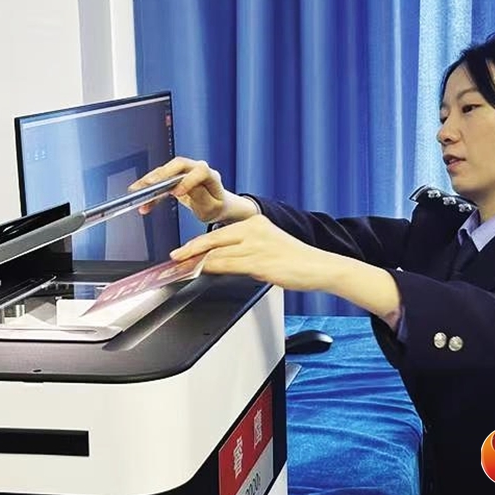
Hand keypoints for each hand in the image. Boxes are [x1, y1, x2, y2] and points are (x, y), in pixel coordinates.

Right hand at [129, 157, 237, 222]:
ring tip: (136, 193)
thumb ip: (202, 198)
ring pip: (165, 171)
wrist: (216, 206)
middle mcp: (197, 169)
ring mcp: (185, 172)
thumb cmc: (216, 207)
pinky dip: (150, 191)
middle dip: (161, 174)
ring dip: (149, 182)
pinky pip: (161, 181)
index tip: (177, 193)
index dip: (188, 180)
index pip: (200, 171)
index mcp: (211, 176)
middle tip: (148, 185)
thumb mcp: (213, 209)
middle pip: (178, 165)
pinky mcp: (174, 178)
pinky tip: (142, 202)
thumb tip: (186, 188)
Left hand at [170, 215, 328, 291]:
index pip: (219, 232)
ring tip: (182, 269)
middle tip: (174, 258)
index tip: (184, 250)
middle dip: (190, 250)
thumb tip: (221, 261)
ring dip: (196, 262)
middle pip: (212, 239)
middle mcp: (253, 229)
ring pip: (217, 253)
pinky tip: (201, 272)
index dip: (198, 243)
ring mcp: (255, 245)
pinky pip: (227, 264)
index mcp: (255, 222)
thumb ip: (245, 250)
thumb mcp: (268, 247)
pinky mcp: (258, 261)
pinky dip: (210, 268)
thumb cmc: (297, 261)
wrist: (319, 267)